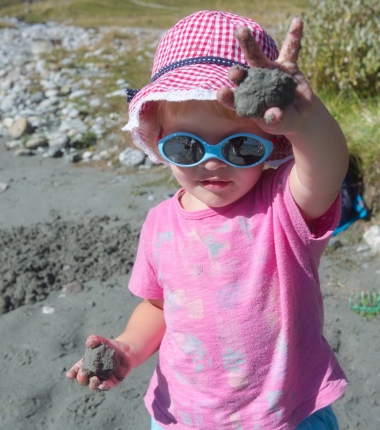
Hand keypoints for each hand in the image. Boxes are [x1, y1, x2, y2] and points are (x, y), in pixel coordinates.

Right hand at [66, 334, 134, 391]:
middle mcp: (92, 374)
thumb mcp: (102, 341)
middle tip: (82, 374)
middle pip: (83, 380)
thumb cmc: (111, 346)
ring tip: (94, 379)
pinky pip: (106, 387)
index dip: (72, 373)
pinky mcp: (112, 383)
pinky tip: (102, 385)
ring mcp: (102, 379)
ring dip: (92, 384)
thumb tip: (89, 343)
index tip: (70, 374)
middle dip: (81, 378)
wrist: (126, 351)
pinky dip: (104, 386)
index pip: (76, 370)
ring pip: (94, 386)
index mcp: (86, 365)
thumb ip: (95, 339)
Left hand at [217, 17, 315, 136]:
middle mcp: (253, 83)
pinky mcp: (286, 65)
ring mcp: (268, 71)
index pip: (234, 99)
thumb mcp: (279, 123)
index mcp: (247, 100)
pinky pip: (290, 49)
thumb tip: (274, 114)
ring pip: (257, 57)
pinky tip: (296, 21)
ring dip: (249, 44)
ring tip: (241, 31)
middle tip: (233, 70)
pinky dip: (294, 36)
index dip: (227, 97)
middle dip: (236, 72)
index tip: (222, 93)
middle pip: (242, 75)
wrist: (299, 113)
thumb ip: (275, 119)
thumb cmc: (282, 121)